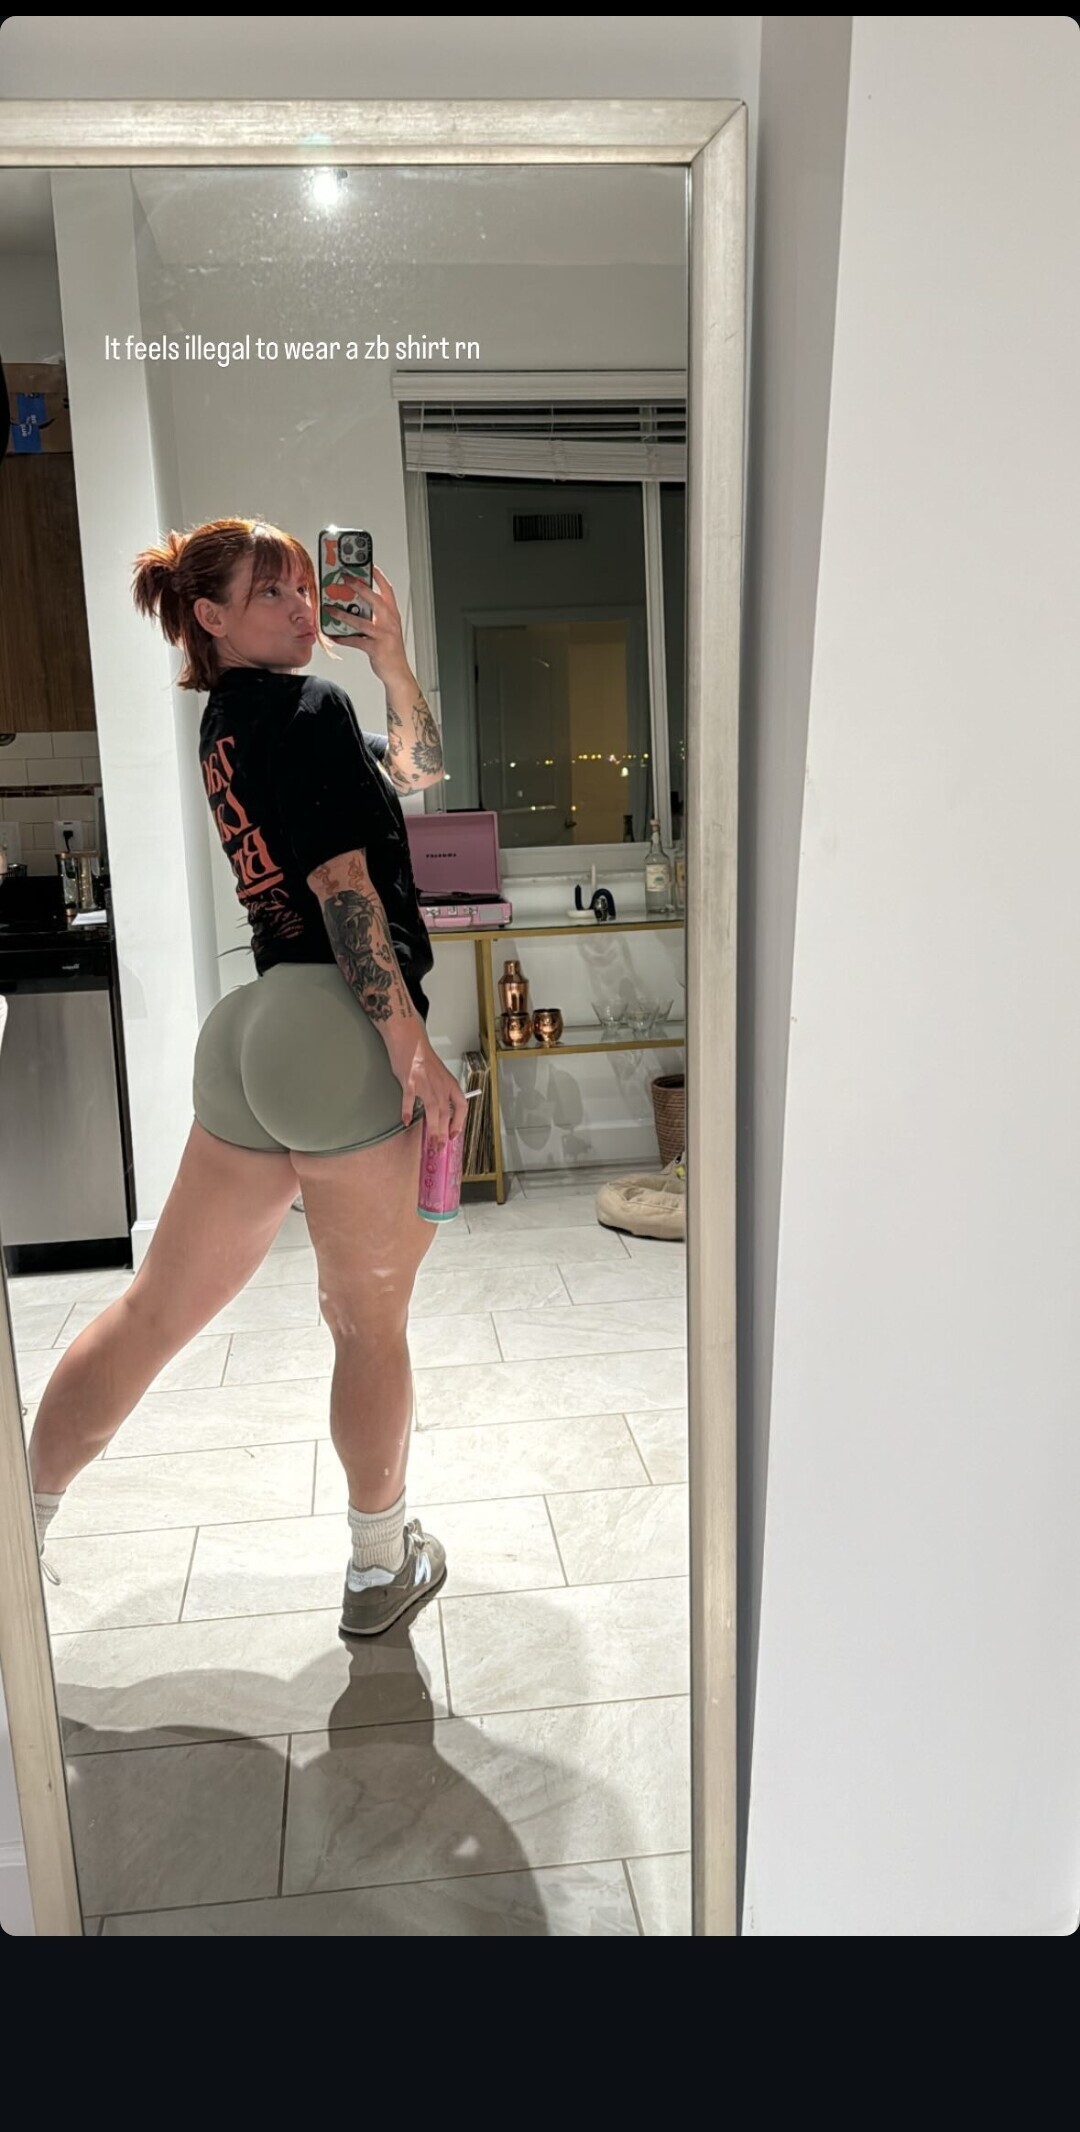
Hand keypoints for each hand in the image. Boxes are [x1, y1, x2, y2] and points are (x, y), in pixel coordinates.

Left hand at [335, 563, 411, 688]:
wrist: (398, 672)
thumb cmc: (390, 650)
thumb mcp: (387, 629)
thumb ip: (375, 617)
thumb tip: (355, 606)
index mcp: (393, 615)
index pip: (388, 590)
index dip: (378, 577)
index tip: (368, 565)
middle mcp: (390, 622)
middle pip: (375, 600)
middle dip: (359, 587)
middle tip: (345, 578)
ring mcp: (384, 635)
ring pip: (361, 621)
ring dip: (343, 614)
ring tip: (330, 609)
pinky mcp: (376, 649)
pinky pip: (355, 641)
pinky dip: (343, 639)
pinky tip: (333, 636)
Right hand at [386, 1025, 469, 1142]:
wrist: (410, 1040)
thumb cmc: (423, 1058)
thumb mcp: (439, 1075)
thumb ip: (441, 1092)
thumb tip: (440, 1113)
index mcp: (450, 1083)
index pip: (461, 1106)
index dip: (459, 1123)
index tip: (453, 1135)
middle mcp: (440, 1085)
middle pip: (446, 1113)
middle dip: (444, 1133)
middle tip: (439, 1147)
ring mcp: (425, 1083)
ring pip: (433, 1110)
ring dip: (433, 1128)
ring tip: (431, 1142)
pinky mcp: (410, 1080)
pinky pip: (409, 1099)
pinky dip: (408, 1111)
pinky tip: (406, 1121)